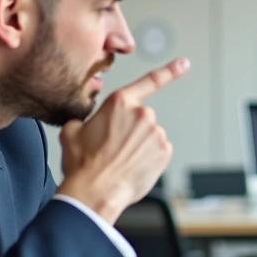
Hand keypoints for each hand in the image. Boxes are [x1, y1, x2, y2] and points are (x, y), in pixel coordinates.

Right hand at [58, 59, 188, 222]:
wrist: (95, 192)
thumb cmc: (83, 165)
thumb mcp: (71, 131)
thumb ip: (83, 119)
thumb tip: (84, 124)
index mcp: (119, 102)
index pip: (149, 81)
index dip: (170, 71)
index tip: (184, 63)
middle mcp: (142, 114)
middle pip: (140, 119)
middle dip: (130, 131)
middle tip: (113, 148)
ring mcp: (156, 133)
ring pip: (149, 137)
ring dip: (139, 146)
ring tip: (120, 161)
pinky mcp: (164, 152)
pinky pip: (158, 152)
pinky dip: (148, 159)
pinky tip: (132, 167)